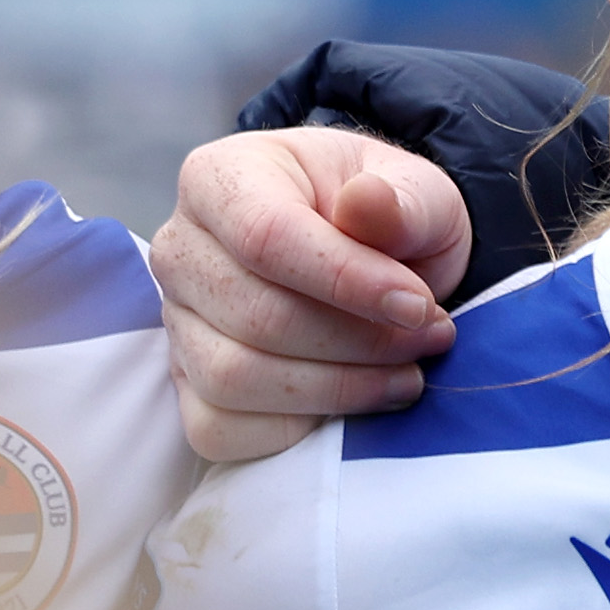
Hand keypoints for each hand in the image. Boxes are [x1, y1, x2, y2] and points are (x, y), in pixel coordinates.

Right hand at [152, 125, 472, 464]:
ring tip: (407, 371)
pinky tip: (354, 401)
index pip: (266, 237)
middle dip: (359, 341)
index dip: (348, 281)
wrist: (375, 251)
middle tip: (431, 336)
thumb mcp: (417, 191)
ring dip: (337, 388)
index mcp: (220, 179)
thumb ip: (400, 201)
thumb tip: (366, 203)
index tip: (419, 306)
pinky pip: (218, 428)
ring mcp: (177, 320)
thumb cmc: (386, 214)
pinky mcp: (188, 381)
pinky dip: (294, 429)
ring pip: (234, 378)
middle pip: (256, 317)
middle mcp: (181, 250)